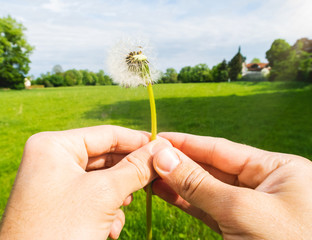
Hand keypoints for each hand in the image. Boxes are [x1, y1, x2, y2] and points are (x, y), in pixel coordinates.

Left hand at [0, 125, 166, 239]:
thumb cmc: (59, 230)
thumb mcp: (103, 194)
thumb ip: (135, 168)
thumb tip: (162, 148)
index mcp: (54, 145)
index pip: (106, 134)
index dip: (138, 141)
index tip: (165, 148)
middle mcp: (50, 159)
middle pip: (104, 157)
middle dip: (128, 174)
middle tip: (155, 181)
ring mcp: (51, 182)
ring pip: (99, 179)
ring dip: (117, 196)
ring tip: (124, 209)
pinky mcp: (55, 203)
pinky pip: (88, 196)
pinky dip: (104, 210)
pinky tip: (109, 229)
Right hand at [152, 132, 311, 238]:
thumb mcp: (241, 209)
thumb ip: (199, 183)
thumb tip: (163, 156)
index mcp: (278, 169)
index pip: (223, 149)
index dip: (188, 143)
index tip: (158, 138)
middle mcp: (265, 185)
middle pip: (212, 167)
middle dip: (179, 163)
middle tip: (146, 157)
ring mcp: (251, 208)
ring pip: (206, 190)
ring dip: (177, 182)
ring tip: (148, 173)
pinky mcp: (239, 228)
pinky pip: (208, 209)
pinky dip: (185, 201)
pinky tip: (164, 191)